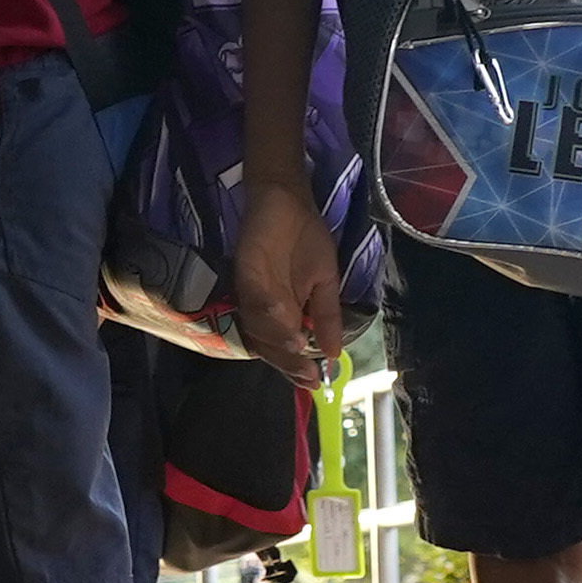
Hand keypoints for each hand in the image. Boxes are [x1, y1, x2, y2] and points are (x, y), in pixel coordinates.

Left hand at [231, 177, 349, 384]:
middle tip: (306, 374)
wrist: (288, 200)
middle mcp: (262, 307)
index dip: (297, 367)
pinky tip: (287, 321)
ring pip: (259, 326)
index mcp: (281, 313)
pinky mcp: (245, 270)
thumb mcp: (325, 281)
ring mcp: (252, 290)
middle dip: (287, 361)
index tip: (316, 382)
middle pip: (268, 344)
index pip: (284, 348)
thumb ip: (327, 316)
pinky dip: (269, 312)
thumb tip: (336, 353)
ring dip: (279, 340)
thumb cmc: (304, 238)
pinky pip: (254, 297)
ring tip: (299, 349)